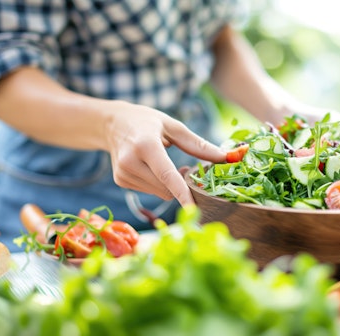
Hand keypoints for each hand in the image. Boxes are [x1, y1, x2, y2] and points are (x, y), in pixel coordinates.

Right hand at [104, 101, 226, 205]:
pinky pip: (151, 192)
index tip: (194, 210)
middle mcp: (130, 162)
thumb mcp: (173, 126)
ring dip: (169, 185)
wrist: (112, 123)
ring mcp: (123, 174)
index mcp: (145, 145)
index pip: (167, 175)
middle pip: (167, 188)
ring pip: (160, 193)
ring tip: (164, 164)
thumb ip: (199, 145)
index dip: (183, 194)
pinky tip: (151, 168)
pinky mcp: (120, 181)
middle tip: (185, 167)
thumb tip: (227, 158)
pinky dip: (157, 184)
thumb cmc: (147, 122)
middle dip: (182, 184)